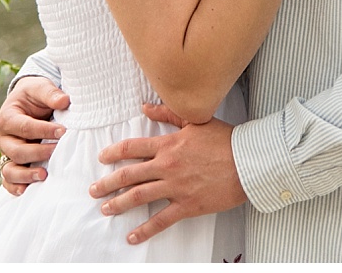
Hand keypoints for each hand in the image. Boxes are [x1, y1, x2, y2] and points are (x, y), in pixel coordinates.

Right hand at [0, 76, 68, 194]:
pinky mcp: (11, 165)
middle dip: (38, 152)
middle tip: (58, 150)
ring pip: (10, 170)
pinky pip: (8, 181)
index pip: (25, 127)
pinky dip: (14, 187)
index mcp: (7, 118)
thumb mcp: (40, 87)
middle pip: (17, 151)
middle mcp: (3, 138)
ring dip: (26, 174)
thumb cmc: (34, 96)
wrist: (28, 103)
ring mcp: (6, 154)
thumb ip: (50, 93)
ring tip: (44, 175)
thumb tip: (64, 101)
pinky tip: (26, 191)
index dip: (44, 130)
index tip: (63, 131)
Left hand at [90, 110, 245, 244]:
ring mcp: (175, 187)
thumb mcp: (195, 121)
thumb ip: (168, 114)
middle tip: (93, 190)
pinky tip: (132, 236)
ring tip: (105, 209)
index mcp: (168, 145)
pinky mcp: (187, 205)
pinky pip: (161, 220)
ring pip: (139, 197)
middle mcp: (167, 166)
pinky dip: (144, 230)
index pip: (132, 148)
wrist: (247, 161)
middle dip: (107, 183)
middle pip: (128, 175)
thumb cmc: (225, 140)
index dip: (113, 153)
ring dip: (118, 204)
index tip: (102, 158)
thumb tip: (145, 106)